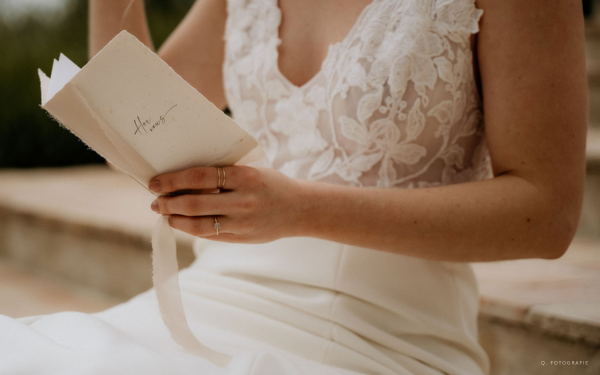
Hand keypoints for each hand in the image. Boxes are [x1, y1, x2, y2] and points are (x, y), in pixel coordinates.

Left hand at [148, 166, 303, 242]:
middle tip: (155, 201)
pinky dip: (192, 229)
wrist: (299, 209)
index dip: (173, 180)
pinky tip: (183, 223)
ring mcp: (242, 223)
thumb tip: (183, 179)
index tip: (156, 182)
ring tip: (164, 215)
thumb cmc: (270, 184)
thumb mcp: (250, 171)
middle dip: (168, 203)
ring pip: (198, 224)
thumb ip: (223, 174)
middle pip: (194, 203)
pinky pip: (210, 235)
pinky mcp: (241, 238)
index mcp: (244, 177)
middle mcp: (242, 200)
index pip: (199, 177)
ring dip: (175, 219)